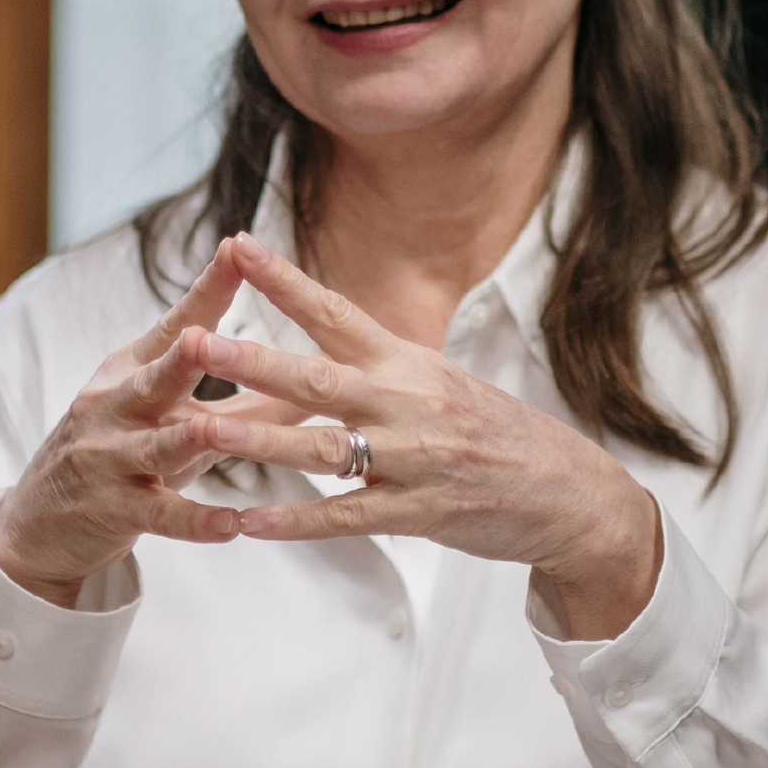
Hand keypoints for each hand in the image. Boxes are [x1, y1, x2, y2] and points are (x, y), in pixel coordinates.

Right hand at [0, 239, 253, 607]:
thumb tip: (317, 380)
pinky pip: (161, 515)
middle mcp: (117, 405)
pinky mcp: (113, 510)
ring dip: (185, 435)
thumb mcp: (171, 418)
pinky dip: (197, 521)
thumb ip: (238, 401)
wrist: (40, 523)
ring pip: (156, 444)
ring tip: (211, 428)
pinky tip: (233, 527)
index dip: (207, 289)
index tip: (237, 247)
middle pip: (156, 376)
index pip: (175, 323)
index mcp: (132, 370)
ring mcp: (111, 458)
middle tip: (204, 335)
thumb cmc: (124, 455)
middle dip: (182, 356)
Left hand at [182, 233, 662, 639]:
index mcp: (409, 362)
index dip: (283, 279)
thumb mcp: (444, 385)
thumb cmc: (501, 435)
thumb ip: (383, 370)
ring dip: (258, 441)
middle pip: (316, 376)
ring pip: (322, 447)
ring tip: (202, 431)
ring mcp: (413, 459)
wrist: (573, 494)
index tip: (236, 245)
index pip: (335, 311)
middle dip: (251, 358)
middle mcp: (407, 402)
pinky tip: (249, 522)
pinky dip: (295, 521)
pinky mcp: (419, 512)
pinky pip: (345, 517)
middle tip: (194, 342)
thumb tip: (323, 345)